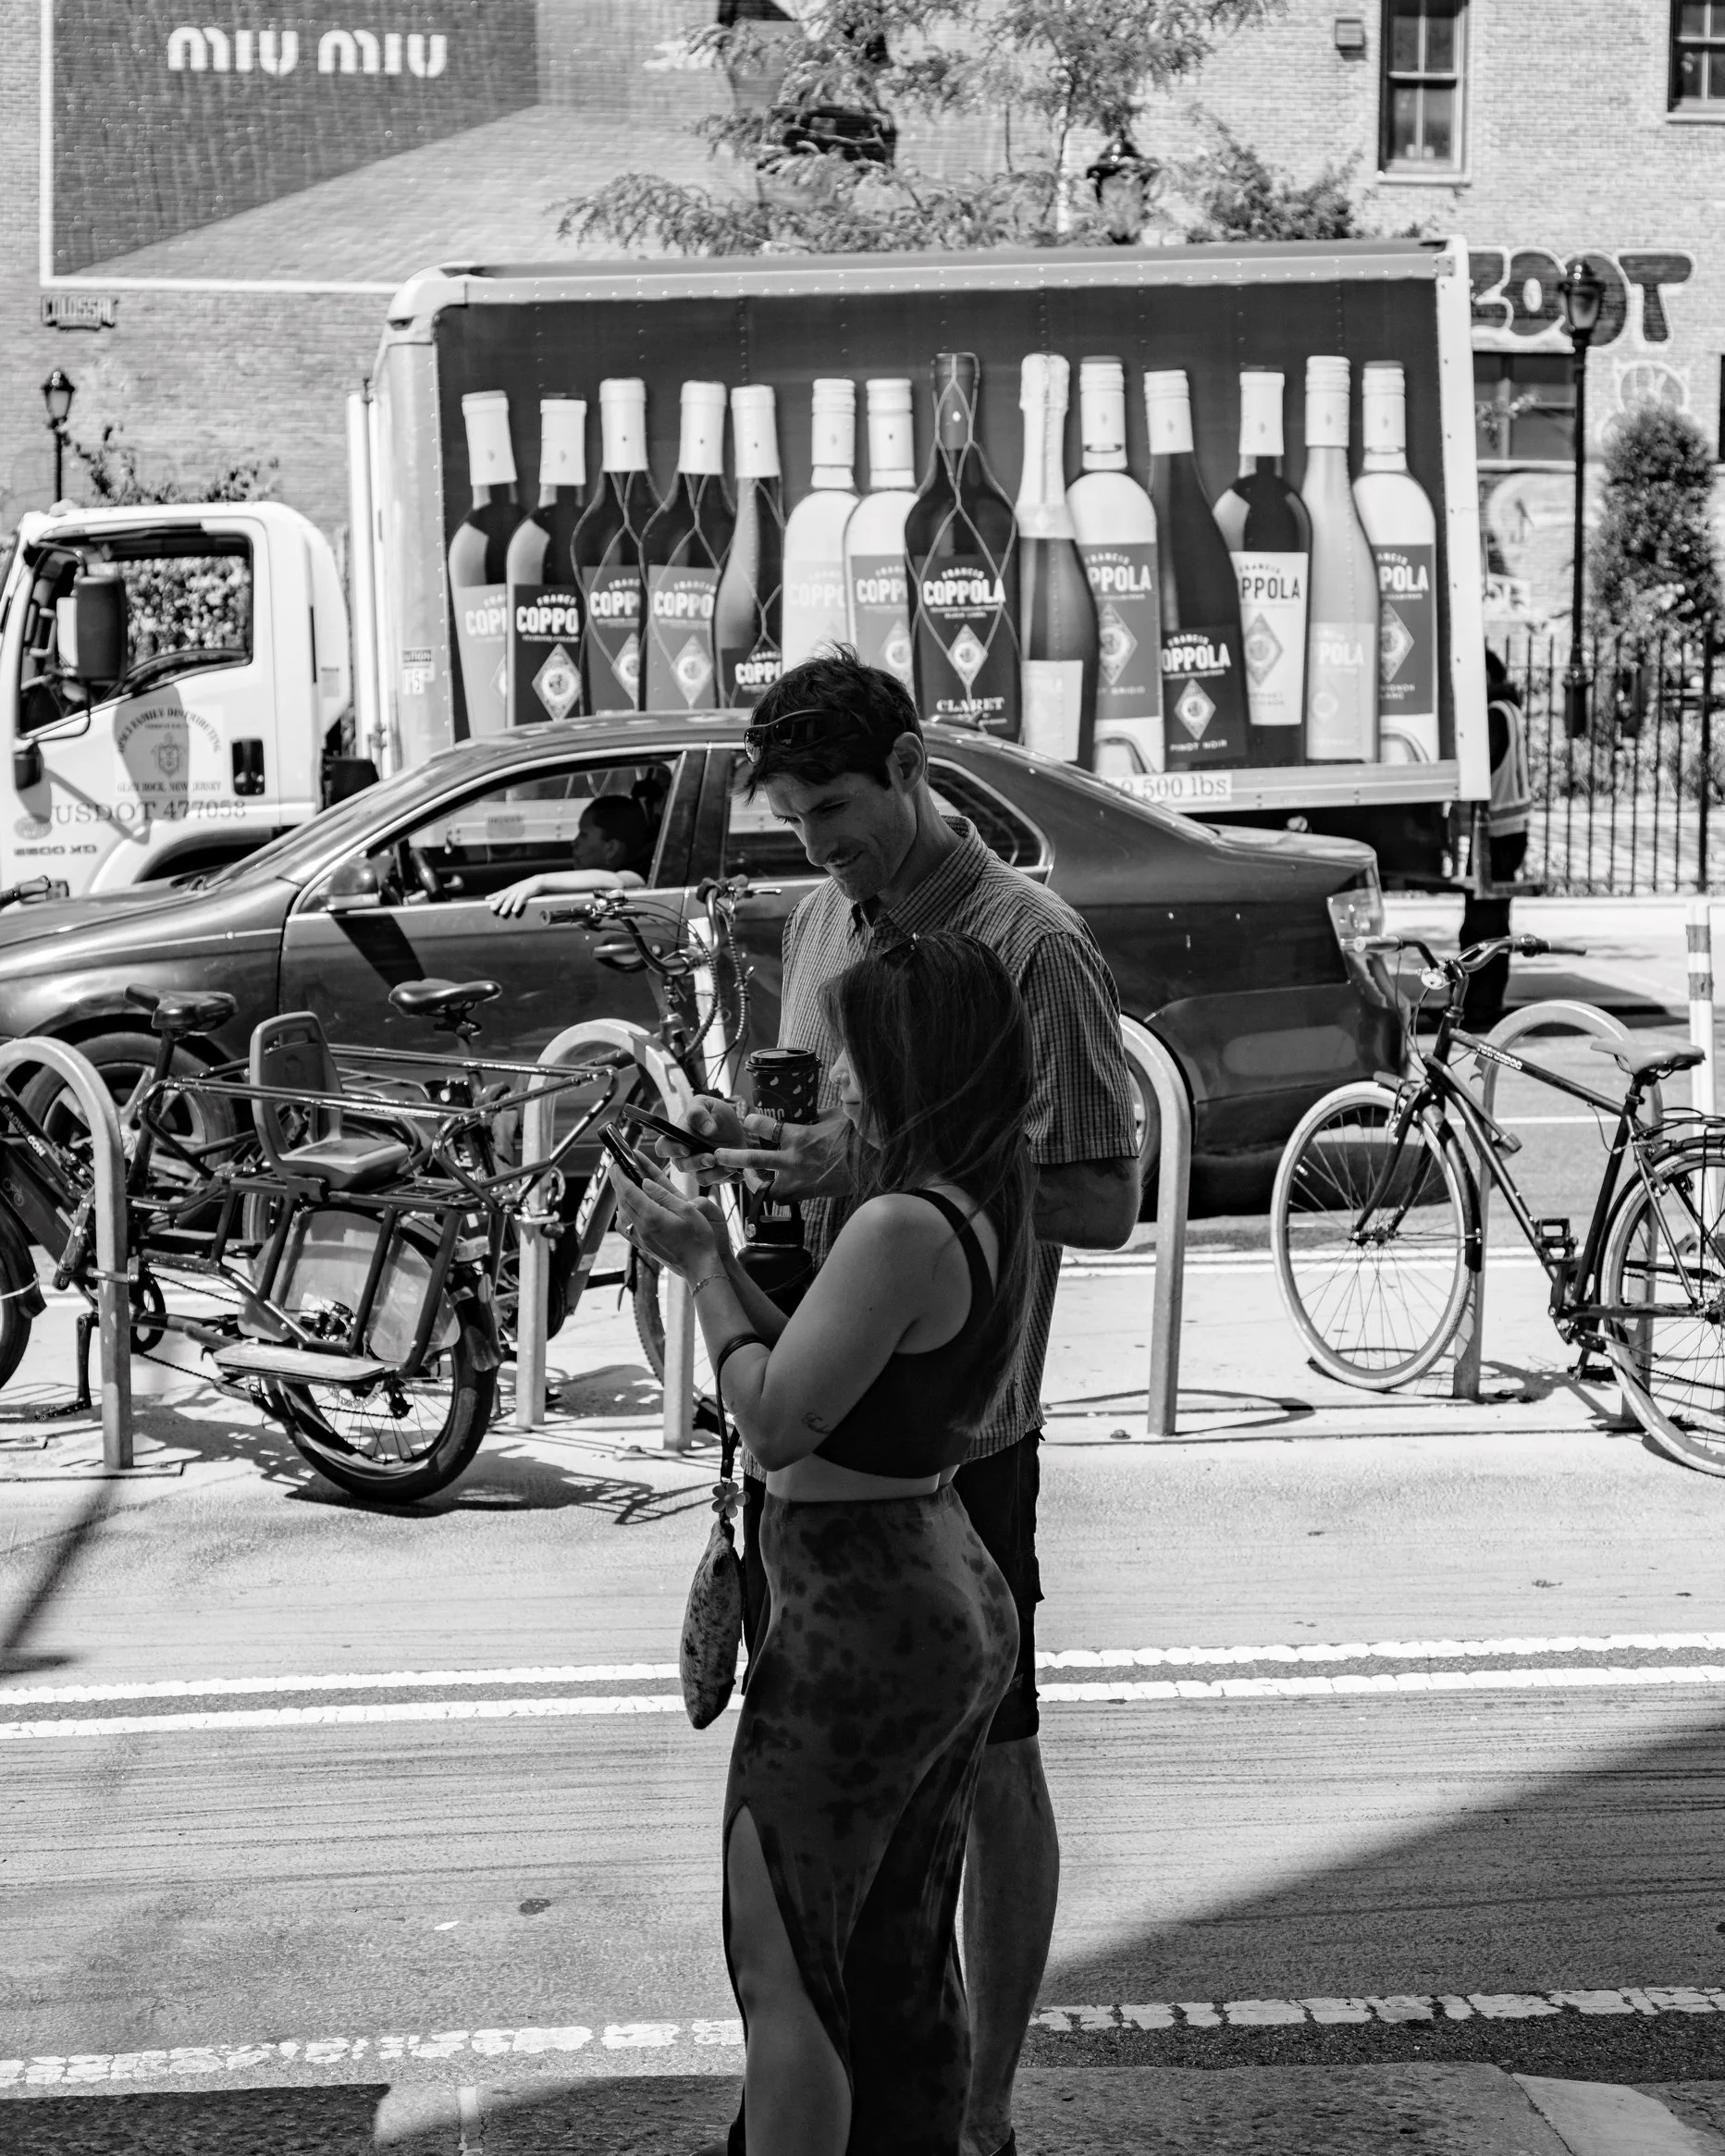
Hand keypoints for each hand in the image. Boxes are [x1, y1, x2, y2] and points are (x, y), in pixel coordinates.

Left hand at [489, 874, 544, 917]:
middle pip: (503, 896)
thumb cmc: (528, 887)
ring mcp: (519, 891)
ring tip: (501, 913)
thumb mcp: (519, 890)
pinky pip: (520, 900)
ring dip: (506, 906)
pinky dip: (517, 905)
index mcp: (511, 890)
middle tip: (492, 908)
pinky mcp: (526, 893)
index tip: (487, 899)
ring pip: (510, 899)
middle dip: (497, 902)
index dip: (494, 896)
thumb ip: (513, 895)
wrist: (538, 881)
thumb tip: (509, 902)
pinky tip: (514, 911)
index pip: (501, 892)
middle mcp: (513, 890)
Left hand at [608, 1159, 724, 1280]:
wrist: (699, 1267)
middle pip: (623, 1201)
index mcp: (653, 1216)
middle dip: (618, 1183)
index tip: (616, 1164)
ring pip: (622, 1214)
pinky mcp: (644, 1246)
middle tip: (616, 1168)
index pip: (630, 1191)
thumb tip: (645, 1182)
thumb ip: (664, 1195)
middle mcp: (642, 1228)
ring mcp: (641, 1238)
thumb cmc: (700, 1238)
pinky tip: (627, 1210)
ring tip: (622, 1185)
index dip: (621, 1175)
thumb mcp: (688, 1210)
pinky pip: (626, 1227)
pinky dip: (622, 1214)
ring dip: (620, 1198)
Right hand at [651, 1094, 746, 1185]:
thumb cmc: (717, 1114)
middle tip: (711, 1158)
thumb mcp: (708, 1104)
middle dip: (696, 1163)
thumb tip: (706, 1129)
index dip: (671, 1150)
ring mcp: (700, 1167)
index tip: (686, 1149)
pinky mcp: (715, 1175)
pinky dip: (726, 1176)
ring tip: (727, 1164)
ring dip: (713, 1172)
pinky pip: (716, 1181)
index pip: (663, 1147)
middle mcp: (686, 1155)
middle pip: (681, 1166)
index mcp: (679, 1136)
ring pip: (699, 1177)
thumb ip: (699, 1111)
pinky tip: (734, 1168)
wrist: (740, 1128)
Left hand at [715, 1112, 851, 1200]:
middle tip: (718, 1156)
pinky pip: (786, 1199)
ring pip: (767, 1189)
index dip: (753, 1123)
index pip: (765, 1127)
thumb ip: (815, 1115)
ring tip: (749, 1179)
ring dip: (756, 1184)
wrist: (874, 1163)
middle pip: (754, 1160)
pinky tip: (777, 1191)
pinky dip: (779, 1196)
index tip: (747, 1121)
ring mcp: (800, 1180)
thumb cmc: (857, 1136)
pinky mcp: (809, 1194)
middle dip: (733, 1158)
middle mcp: (794, 1160)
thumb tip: (807, 1109)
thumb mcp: (835, 1116)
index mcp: (799, 1136)